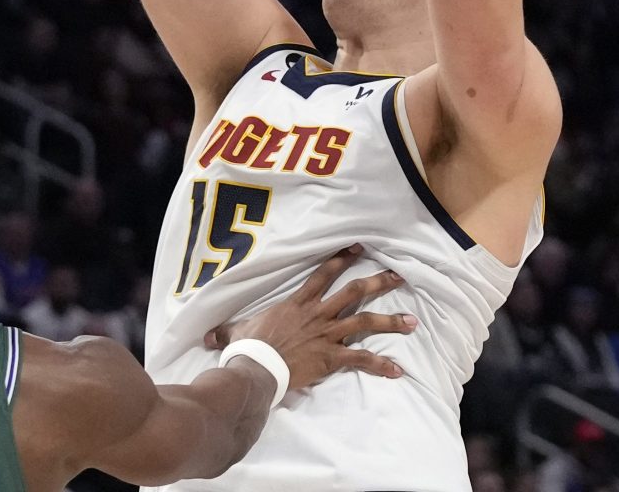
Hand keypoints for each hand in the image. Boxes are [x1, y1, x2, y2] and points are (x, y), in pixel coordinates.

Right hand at [203, 245, 413, 389]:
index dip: (341, 259)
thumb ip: (226, 331)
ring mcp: (327, 334)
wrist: (256, 367)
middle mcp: (318, 314)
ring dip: (390, 321)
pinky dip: (380, 365)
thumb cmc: (247, 348)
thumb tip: (206, 336)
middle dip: (379, 282)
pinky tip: (398, 370)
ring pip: (365, 322)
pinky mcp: (331, 358)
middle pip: (354, 291)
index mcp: (298, 303)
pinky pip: (361, 359)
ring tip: (412, 322)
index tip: (358, 247)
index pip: (323, 274)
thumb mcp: (236, 332)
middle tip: (399, 275)